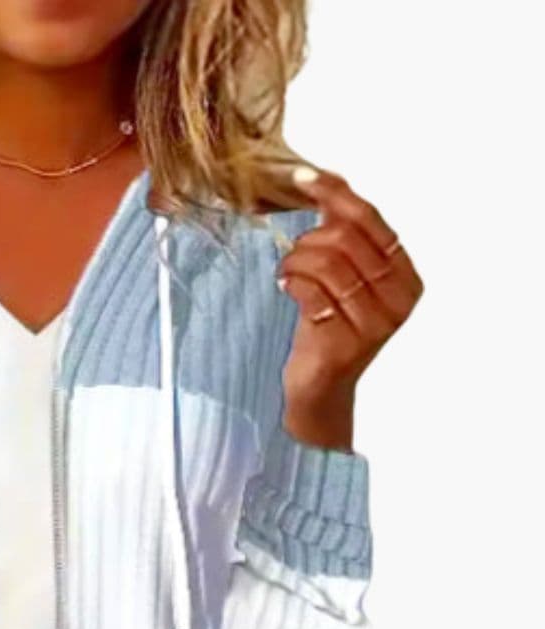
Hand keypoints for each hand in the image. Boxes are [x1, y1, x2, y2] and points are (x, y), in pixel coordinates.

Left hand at [276, 166, 423, 406]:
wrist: (317, 388)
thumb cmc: (327, 328)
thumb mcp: (341, 277)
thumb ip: (341, 232)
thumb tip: (324, 179)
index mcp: (405, 276)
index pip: (370, 220)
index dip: (336, 193)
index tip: (301, 177)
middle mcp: (399, 299)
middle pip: (346, 239)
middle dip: (309, 239)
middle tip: (293, 255)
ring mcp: (375, 324)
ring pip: (327, 263)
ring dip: (296, 261)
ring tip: (286, 273)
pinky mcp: (345, 343)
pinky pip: (311, 292)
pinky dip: (291, 282)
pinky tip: (285, 287)